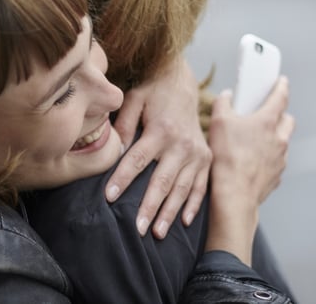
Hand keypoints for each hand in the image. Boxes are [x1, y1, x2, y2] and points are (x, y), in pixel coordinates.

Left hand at [109, 57, 211, 238]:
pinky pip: (201, 187)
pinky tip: (184, 222)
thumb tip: (114, 148)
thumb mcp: (135, 98)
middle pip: (162, 181)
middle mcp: (182, 144)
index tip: (109, 197)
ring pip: (182, 189)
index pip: (137, 159)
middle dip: (149, 207)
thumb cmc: (153, 91)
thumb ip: (124, 123)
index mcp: (161, 130)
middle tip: (138, 229)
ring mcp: (197, 153)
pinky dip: (193, 205)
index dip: (122, 179)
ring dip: (170, 213)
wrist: (184, 83)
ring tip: (156, 233)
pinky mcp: (206, 159)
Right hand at [205, 76, 294, 263]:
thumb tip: (226, 95)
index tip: (282, 81)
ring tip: (253, 142)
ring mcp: (280, 158)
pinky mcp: (276, 175)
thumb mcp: (218, 123)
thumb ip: (222, 103)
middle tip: (264, 115)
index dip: (281, 86)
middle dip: (280, 115)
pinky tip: (250, 162)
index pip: (281, 97)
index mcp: (268, 121)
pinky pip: (275, 162)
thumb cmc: (227, 157)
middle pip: (287, 120)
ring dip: (272, 138)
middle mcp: (279, 139)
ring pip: (282, 142)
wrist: (234, 193)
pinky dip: (267, 158)